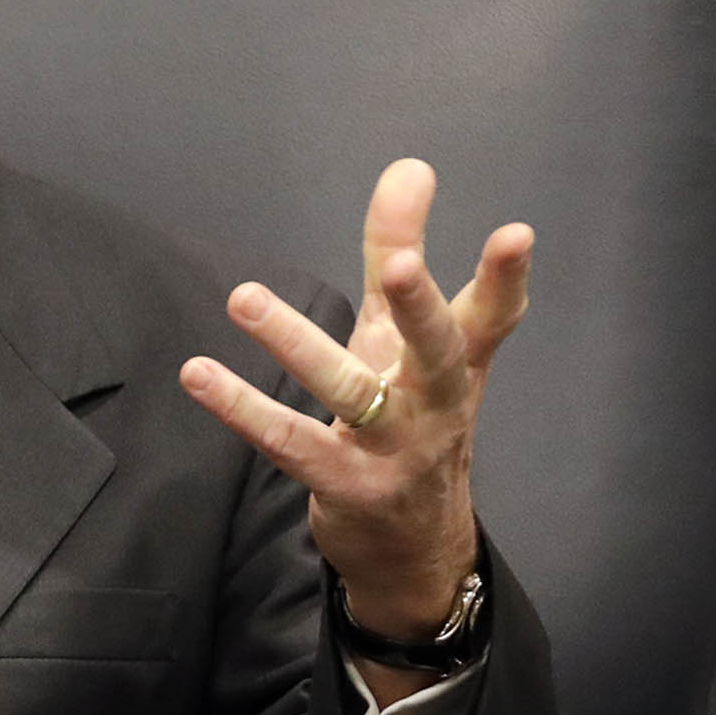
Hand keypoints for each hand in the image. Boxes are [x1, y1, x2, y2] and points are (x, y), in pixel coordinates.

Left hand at [179, 159, 531, 698]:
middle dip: (423, 308)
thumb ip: (400, 252)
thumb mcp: (403, 337)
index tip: (517, 233)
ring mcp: (394, 450)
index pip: (491, 316)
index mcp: (457, 364)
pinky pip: (291, 444)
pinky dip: (243, 409)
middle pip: (438, 353)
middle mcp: (435, 404)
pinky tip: (198, 374)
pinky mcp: (346, 486)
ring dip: (296, 344)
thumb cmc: (410, 418)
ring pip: (351, 393)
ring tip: (244, 298)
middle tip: (406, 265)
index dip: (506, 277)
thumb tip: (410, 167)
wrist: (414, 547)